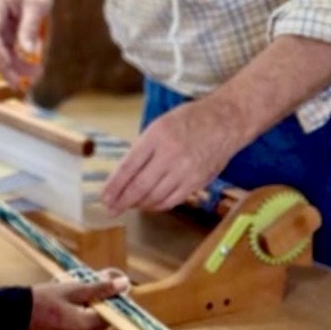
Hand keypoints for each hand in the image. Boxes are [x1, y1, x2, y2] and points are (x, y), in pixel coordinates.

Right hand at [0, 0, 54, 89]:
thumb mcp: (37, 3)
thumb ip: (30, 27)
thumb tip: (28, 53)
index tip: (12, 69)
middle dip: (6, 68)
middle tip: (23, 84)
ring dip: (15, 68)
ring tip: (35, 77)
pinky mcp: (2, 35)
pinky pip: (8, 53)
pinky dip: (18, 63)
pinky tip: (32, 71)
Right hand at [27, 271, 130, 329]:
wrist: (16, 317)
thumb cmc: (41, 301)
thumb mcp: (72, 289)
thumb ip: (100, 288)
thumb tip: (123, 284)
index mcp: (87, 327)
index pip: (112, 312)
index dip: (110, 298)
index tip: (103, 286)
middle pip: (105, 321)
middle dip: (99, 305)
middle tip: (84, 290)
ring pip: (95, 327)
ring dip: (91, 313)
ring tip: (73, 300)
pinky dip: (82, 322)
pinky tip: (68, 311)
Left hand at [102, 98, 239, 214]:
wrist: (227, 120)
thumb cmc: (190, 120)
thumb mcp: (159, 125)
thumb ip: (142, 150)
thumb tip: (123, 177)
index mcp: (156, 136)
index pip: (128, 168)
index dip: (113, 187)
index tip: (103, 198)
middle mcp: (171, 154)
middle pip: (139, 186)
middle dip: (122, 201)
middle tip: (111, 209)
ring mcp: (186, 170)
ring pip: (155, 197)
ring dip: (139, 204)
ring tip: (129, 205)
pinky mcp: (198, 182)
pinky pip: (172, 201)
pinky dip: (157, 206)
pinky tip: (150, 204)